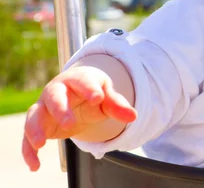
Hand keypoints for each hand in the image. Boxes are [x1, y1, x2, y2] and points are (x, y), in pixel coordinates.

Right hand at [22, 65, 136, 170]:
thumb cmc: (93, 93)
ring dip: (35, 129)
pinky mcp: (38, 125)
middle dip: (60, 109)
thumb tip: (133, 116)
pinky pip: (28, 138)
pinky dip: (29, 152)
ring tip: (41, 144)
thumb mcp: (107, 96)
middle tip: (69, 123)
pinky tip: (35, 165)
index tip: (98, 97)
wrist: (76, 93)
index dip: (89, 88)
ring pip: (35, 115)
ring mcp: (44, 107)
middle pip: (54, 97)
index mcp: (77, 80)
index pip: (82, 81)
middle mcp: (57, 91)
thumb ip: (117, 105)